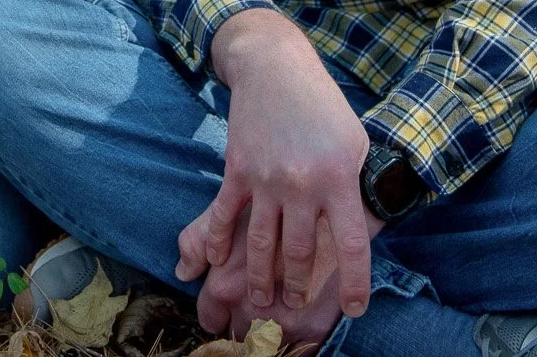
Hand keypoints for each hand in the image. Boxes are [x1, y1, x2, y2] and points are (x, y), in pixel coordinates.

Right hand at [179, 9, 375, 316]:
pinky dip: (218, 242)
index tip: (354, 309)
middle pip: (301, 252)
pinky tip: (215, 262)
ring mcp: (266, 178)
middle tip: (297, 303)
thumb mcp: (353, 141)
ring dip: (261, 278)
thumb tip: (353, 227)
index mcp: (338, 177)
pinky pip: (224, 215)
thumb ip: (352, 185)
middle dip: (300, 286)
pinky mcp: (237, 169)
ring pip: (262, 243)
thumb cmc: (322, 106)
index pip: (351, 244)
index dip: (355, 283)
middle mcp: (302, 184)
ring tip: (262, 299)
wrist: (275, 67)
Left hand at [193, 212, 353, 347]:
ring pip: (266, 348)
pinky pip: (300, 354)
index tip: (231, 310)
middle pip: (235, 337)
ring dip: (273, 337)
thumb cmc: (287, 199)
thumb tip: (182, 271)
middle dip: (245, 326)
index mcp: (224, 277)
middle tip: (260, 315)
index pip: (209, 315)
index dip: (219, 314)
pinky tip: (303, 329)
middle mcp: (248, 302)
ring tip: (283, 322)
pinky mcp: (313, 327)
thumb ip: (202, 237)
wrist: (353, 196)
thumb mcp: (237, 208)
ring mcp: (280, 319)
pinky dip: (299, 348)